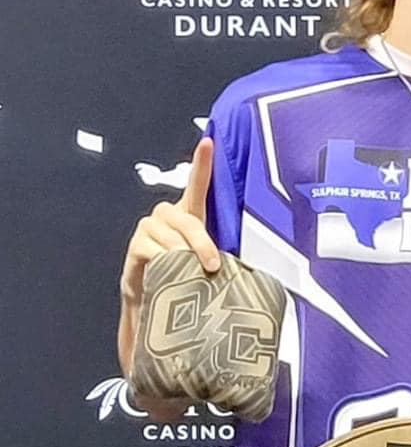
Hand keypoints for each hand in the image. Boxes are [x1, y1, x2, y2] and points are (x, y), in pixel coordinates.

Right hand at [120, 136, 217, 309]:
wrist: (154, 302)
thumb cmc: (185, 279)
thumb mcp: (204, 262)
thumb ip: (215, 251)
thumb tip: (239, 261)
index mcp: (188, 214)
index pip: (196, 184)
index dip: (202, 164)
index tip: (208, 143)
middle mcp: (167, 215)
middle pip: (187, 220)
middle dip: (202, 243)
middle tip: (213, 265)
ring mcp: (149, 228)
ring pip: (172, 239)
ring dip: (184, 259)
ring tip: (193, 277)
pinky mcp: (136, 245)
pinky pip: (153, 252)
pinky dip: (165, 265)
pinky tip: (169, 275)